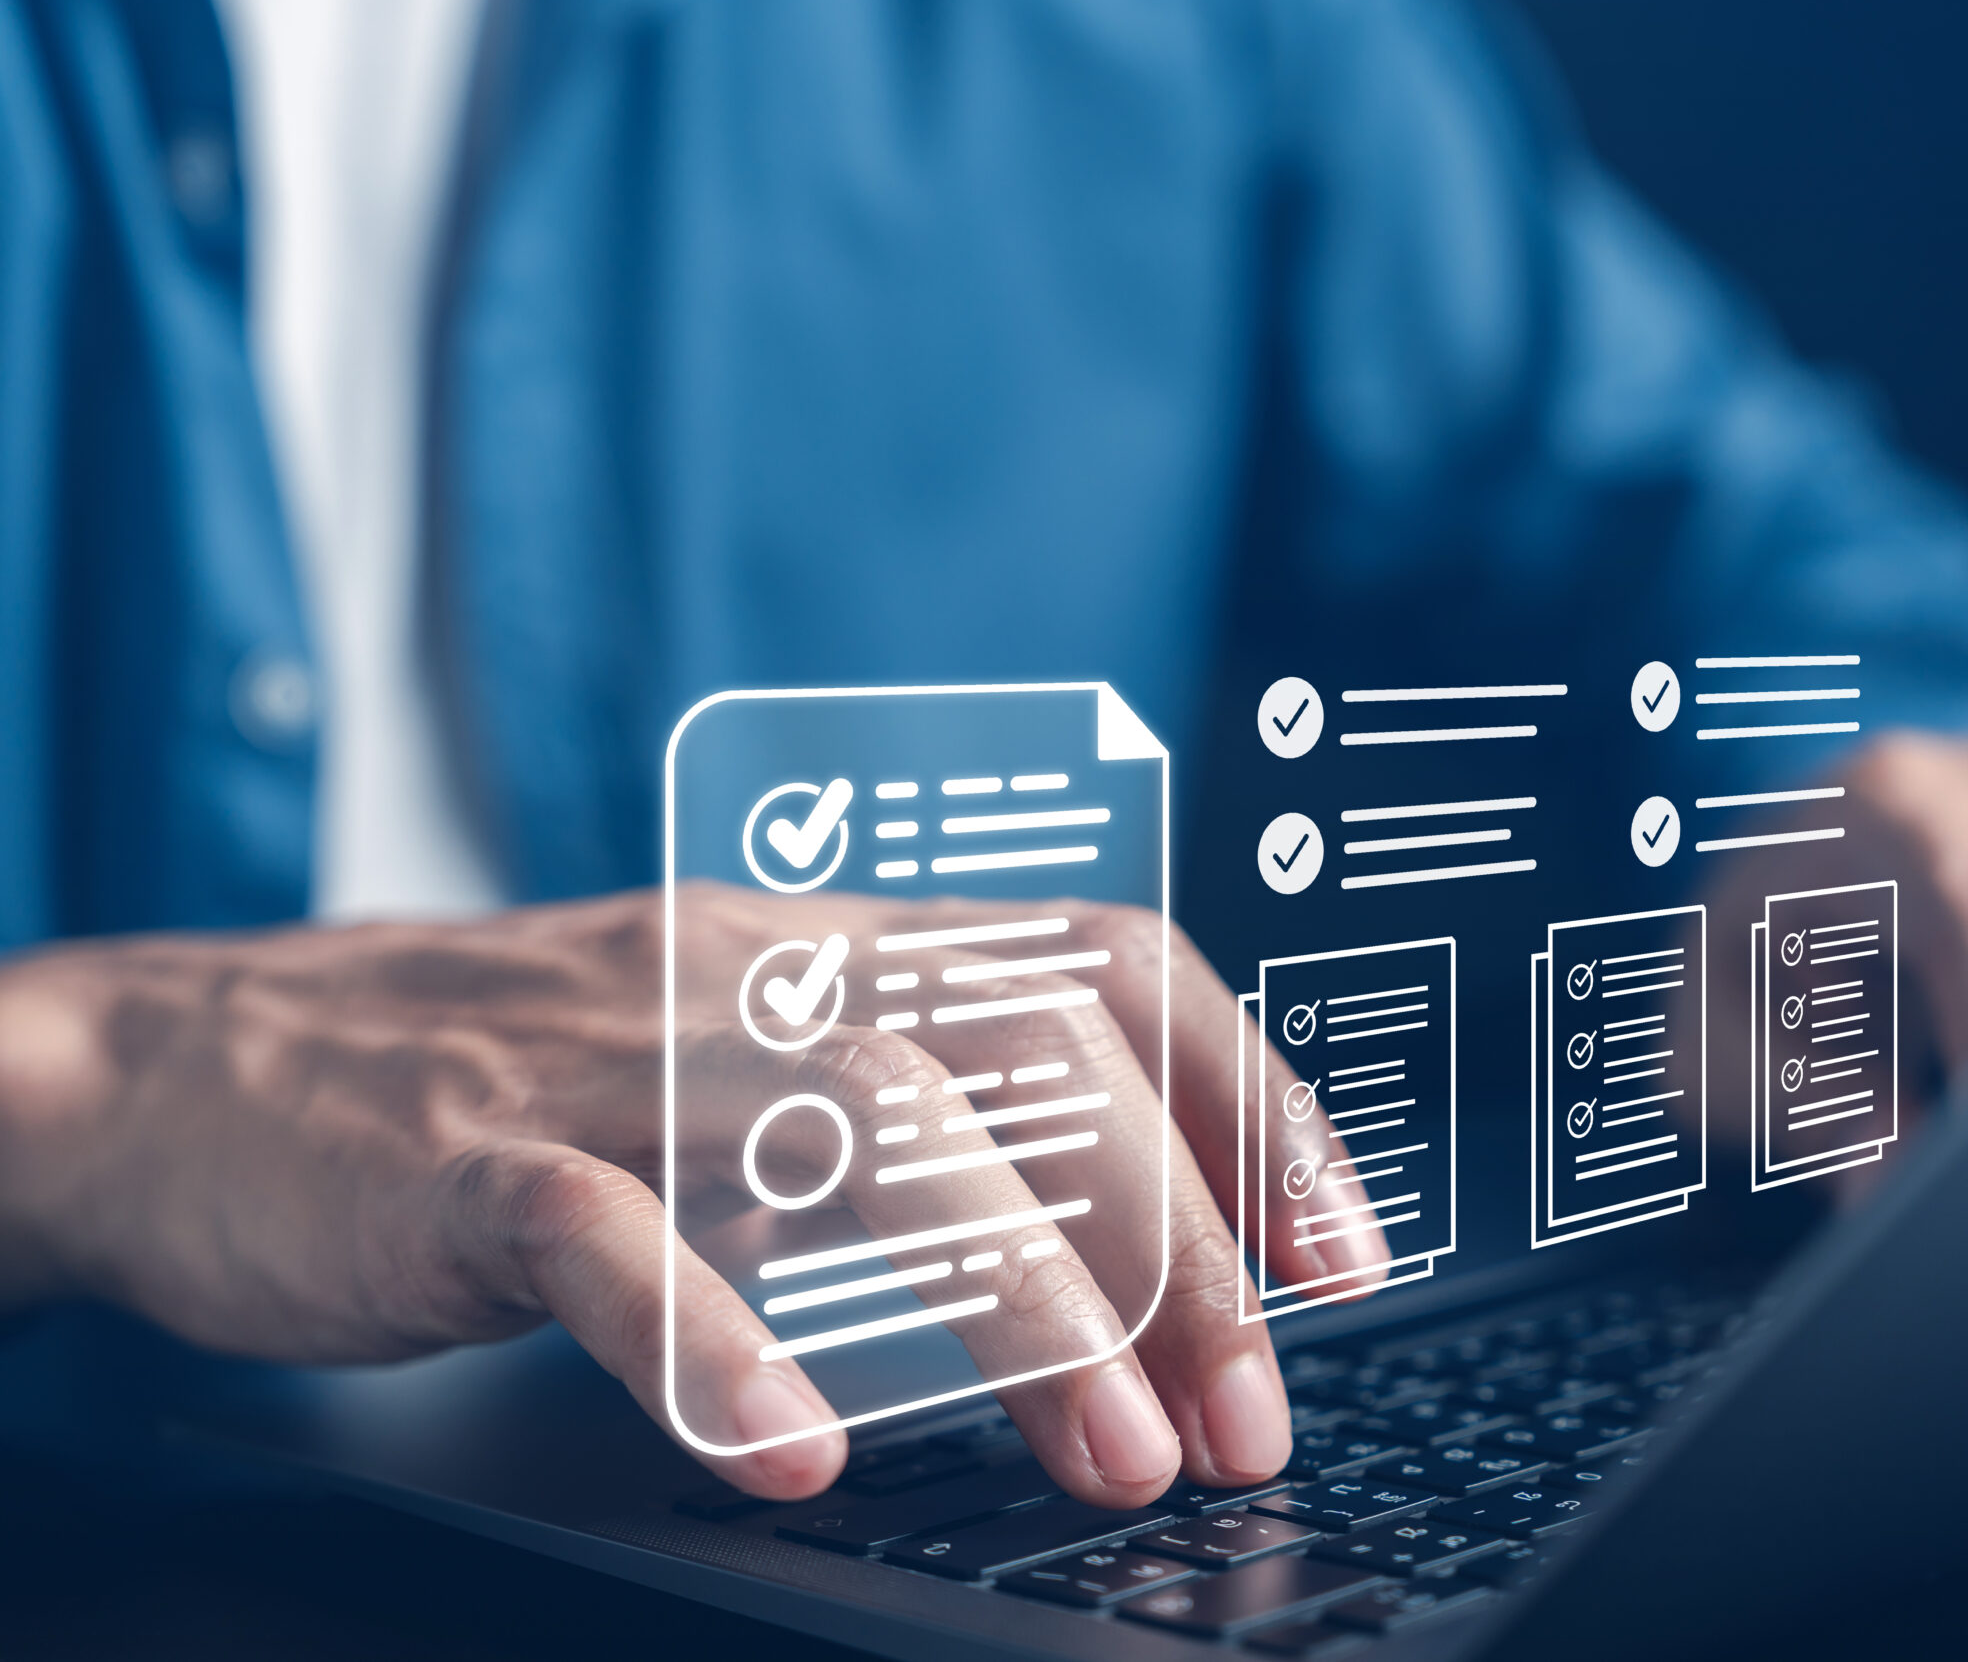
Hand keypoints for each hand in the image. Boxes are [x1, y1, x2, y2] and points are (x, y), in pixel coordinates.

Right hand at [0, 889, 1377, 1506]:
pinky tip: (794, 1448)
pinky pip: (609, 1235)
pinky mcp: (467, 1155)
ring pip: (864, 1125)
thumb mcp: (744, 1049)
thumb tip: (1129, 1224)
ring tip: (1112, 1456)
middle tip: (1248, 1418)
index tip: (1338, 1253)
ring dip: (1018, 1296)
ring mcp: (616, 1057)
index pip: (1103, 970)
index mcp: (836, 946)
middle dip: (1176, 1244)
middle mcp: (757, 974)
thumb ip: (913, 1100)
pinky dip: (714, 1340)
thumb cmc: (501, 1085)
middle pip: (1028, 1059)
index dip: (1246, 1099)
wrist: (194, 1061)